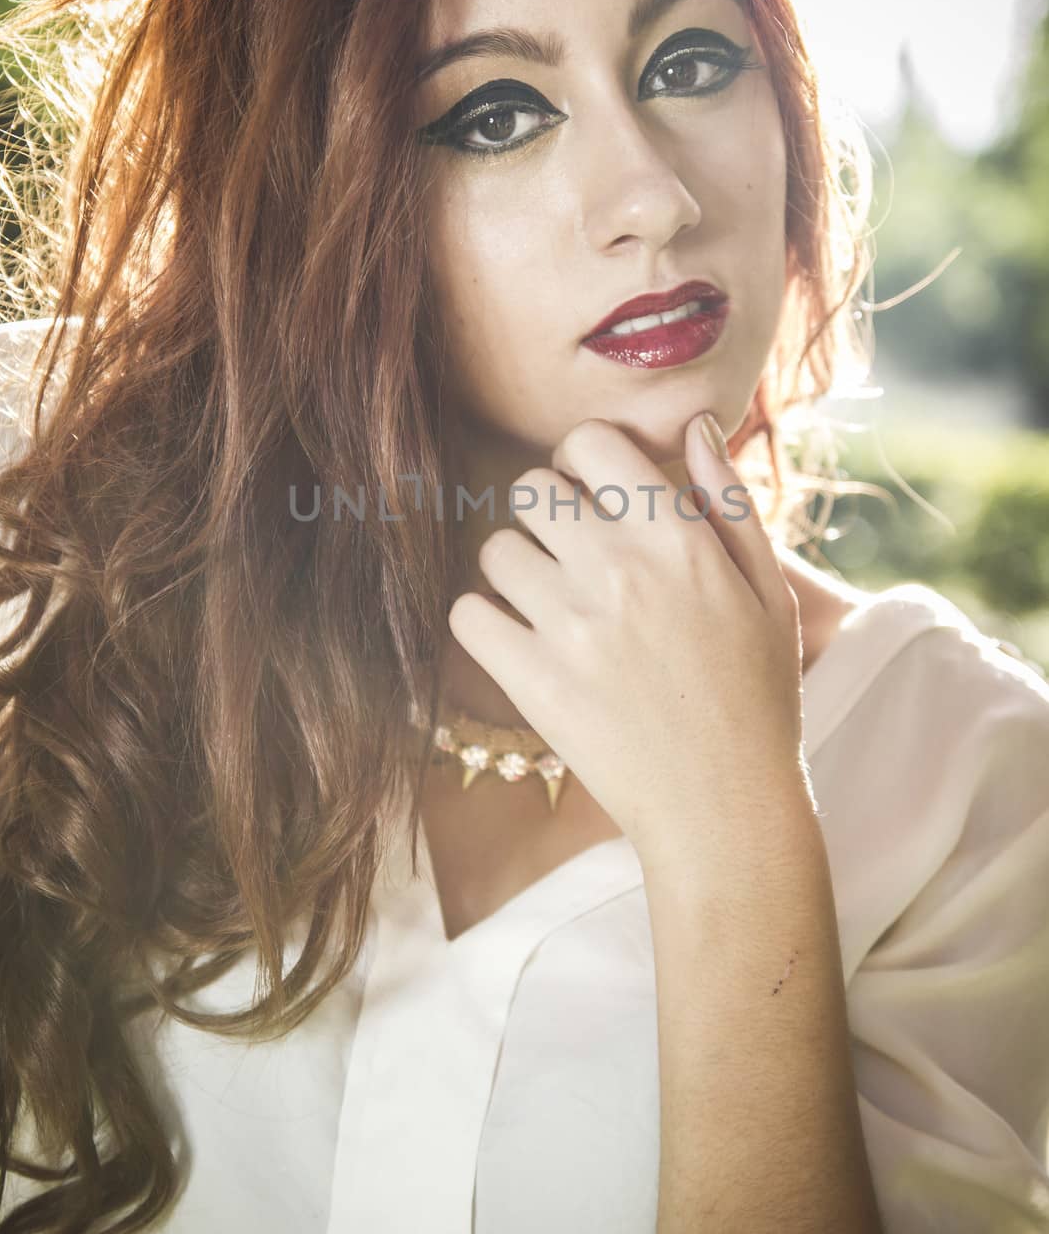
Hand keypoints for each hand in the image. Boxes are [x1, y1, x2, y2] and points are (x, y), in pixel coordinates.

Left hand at [447, 413, 807, 864]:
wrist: (726, 810)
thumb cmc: (757, 698)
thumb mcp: (767, 592)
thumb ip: (728, 502)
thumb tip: (697, 424)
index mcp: (677, 537)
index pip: (589, 443)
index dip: (585, 463)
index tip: (597, 497)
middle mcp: (618, 567)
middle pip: (530, 487)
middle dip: (547, 512)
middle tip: (573, 554)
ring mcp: (569, 624)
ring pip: (495, 549)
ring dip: (516, 569)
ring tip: (551, 604)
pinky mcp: (530, 681)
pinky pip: (467, 614)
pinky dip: (485, 623)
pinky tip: (521, 642)